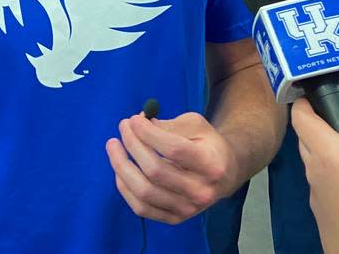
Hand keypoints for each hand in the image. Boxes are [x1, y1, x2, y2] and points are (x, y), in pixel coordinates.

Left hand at [105, 112, 235, 224]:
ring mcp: (187, 209)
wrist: (225, 174)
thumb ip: (168, 125)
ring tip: (113, 145)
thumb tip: (138, 124)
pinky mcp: (175, 219)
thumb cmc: (207, 144)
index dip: (148, 133)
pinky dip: (125, 187)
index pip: (173, 149)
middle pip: (155, 171)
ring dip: (122, 166)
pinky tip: (120, 169)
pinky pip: (141, 208)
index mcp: (211, 164)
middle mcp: (201, 191)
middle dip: (132, 145)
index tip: (133, 119)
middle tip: (123, 127)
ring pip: (144, 192)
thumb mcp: (196, 125)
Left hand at [291, 99, 338, 253]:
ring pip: (312, 160)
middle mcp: (313, 171)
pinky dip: (331, 171)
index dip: (306, 102)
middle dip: (320, 124)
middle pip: (305, 137)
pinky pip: (319, 181)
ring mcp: (314, 194)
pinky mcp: (319, 213)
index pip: (301, 118)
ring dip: (327, 149)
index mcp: (329, 155)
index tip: (323, 94)